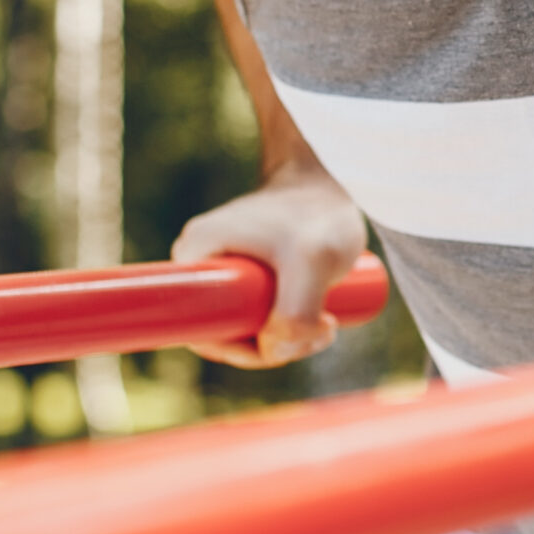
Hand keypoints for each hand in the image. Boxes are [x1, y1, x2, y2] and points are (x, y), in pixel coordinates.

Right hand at [169, 165, 369, 367]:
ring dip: (285, 338)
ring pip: (246, 326)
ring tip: (329, 321)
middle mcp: (199, 262)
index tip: (293, 341)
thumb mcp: (313, 262)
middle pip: (224, 332)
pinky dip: (285, 325)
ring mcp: (221, 267)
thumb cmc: (321, 214)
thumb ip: (295, 315)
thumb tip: (273, 351)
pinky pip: (256, 315)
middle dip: (273, 345)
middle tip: (324, 330)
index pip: (200, 330)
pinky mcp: (244, 271)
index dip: (244, 351)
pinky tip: (319, 320)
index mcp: (195, 255)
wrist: (338, 181)